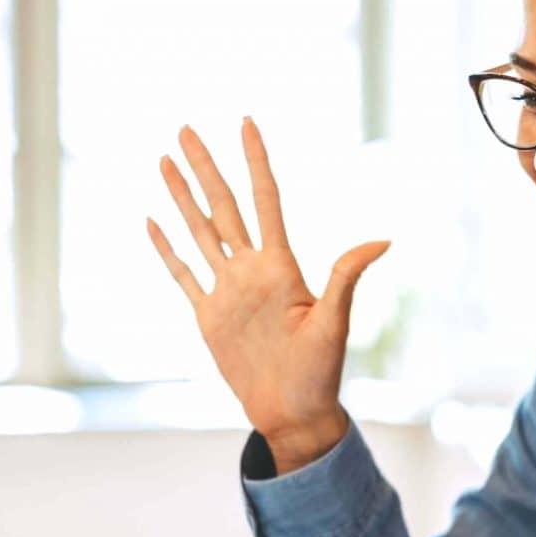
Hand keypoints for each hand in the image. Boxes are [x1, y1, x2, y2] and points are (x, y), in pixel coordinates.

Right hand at [143, 118, 391, 471]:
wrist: (294, 413)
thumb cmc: (321, 373)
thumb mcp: (335, 323)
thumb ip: (346, 277)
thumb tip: (382, 240)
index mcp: (281, 266)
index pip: (265, 200)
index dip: (255, 161)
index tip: (246, 123)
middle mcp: (251, 271)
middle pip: (222, 206)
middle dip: (204, 167)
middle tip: (186, 127)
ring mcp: (227, 291)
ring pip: (198, 232)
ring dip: (181, 197)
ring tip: (165, 160)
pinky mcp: (208, 316)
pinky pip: (183, 275)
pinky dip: (167, 249)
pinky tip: (153, 221)